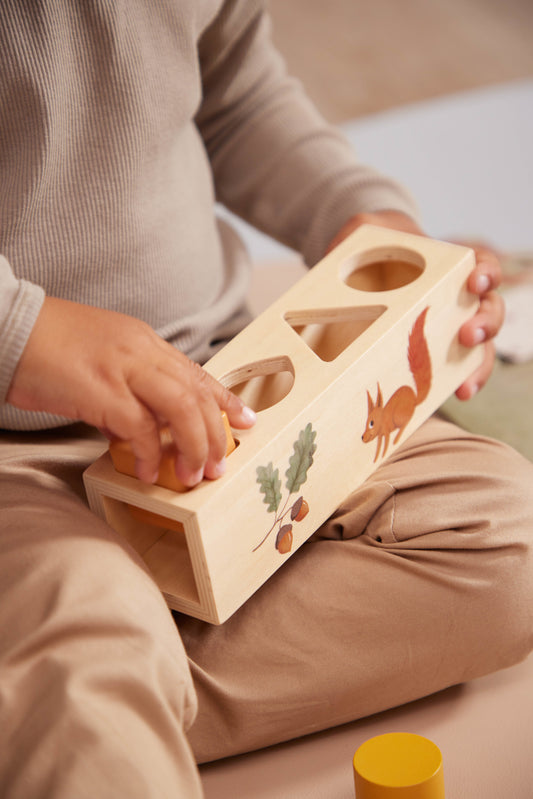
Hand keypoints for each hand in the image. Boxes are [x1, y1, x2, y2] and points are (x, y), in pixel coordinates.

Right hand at [7, 297, 255, 484]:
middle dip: (215, 433)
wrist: (8, 327)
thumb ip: (128, 385)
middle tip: (218, 464)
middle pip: (197, 393)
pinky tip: (145, 472)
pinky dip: (148, 453)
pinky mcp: (101, 389)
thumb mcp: (102, 358)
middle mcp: (142, 350)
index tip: (244, 420)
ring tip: (193, 474)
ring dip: (194, 445)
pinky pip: (140, 427)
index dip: (225, 399)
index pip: (196, 373)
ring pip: (182, 407)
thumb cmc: (48, 346)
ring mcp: (123, 368)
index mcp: (144, 341)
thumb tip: (141, 426)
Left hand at [326, 212, 503, 399]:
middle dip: (486, 323)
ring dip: (479, 363)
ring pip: (482, 345)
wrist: (366, 271)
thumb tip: (337, 248)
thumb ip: (356, 234)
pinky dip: (460, 382)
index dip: (486, 273)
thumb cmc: (375, 251)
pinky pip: (455, 369)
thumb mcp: (365, 235)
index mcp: (451, 266)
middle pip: (490, 309)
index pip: (483, 266)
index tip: (476, 282)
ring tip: (467, 383)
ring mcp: (449, 326)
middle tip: (468, 334)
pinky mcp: (434, 352)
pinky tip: (456, 395)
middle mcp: (459, 298)